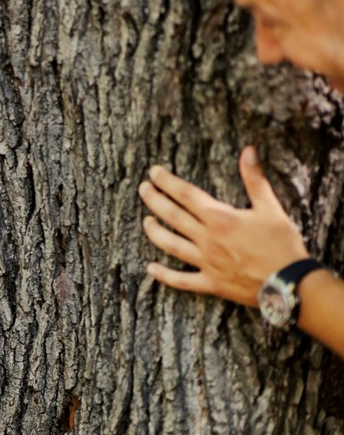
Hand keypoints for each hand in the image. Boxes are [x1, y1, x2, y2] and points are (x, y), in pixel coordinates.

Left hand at [138, 146, 308, 306]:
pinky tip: (150, 269)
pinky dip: (164, 275)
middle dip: (154, 200)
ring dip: (154, 233)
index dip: (167, 182)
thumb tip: (248, 151)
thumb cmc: (283, 245)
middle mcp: (207, 239)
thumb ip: (255, 179)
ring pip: (171, 245)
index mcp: (220, 218)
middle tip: (143, 189)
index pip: (185, 195)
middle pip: (172, 216)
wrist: (292, 283)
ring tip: (146, 222)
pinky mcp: (211, 284)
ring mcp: (206, 263)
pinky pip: (181, 281)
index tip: (153, 172)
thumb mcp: (271, 208)